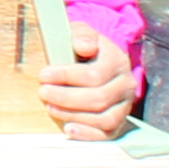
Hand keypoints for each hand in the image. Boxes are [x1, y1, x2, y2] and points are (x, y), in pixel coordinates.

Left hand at [40, 25, 142, 140]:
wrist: (96, 59)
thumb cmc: (83, 47)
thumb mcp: (81, 33)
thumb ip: (82, 35)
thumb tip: (84, 46)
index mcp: (117, 61)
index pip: (94, 75)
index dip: (66, 76)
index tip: (43, 75)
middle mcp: (126, 85)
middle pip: (98, 98)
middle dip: (66, 97)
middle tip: (43, 92)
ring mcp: (124, 105)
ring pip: (104, 118)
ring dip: (74, 115)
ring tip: (50, 107)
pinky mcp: (119, 121)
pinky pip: (108, 134)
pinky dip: (88, 134)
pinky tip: (69, 128)